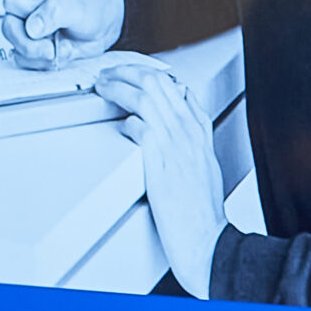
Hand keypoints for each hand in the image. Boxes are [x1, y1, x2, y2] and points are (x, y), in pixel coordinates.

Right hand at [0, 0, 124, 69]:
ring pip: (15, 44)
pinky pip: (25, 57)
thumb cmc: (96, 5)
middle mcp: (27, 1)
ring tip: (59, 49)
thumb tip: (32, 27)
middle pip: (9, 25)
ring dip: (38, 54)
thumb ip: (55, 12)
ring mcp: (28, 23)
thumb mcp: (79, 6)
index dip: (28, 14)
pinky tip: (59, 53)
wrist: (107, 24)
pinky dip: (42, 62)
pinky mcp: (32, 42)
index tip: (46, 20)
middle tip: (50, 48)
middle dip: (30, 42)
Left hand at [99, 62, 223, 297]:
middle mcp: (189, 133)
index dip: (152, 74)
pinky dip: (125, 121)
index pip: (178, 87)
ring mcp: (175, 145)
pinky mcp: (159, 162)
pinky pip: (138, 127)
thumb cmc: (203, 212)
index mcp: (201, 132)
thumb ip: (189, 145)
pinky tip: (117, 124)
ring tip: (103, 84)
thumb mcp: (204, 168)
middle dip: (129, 70)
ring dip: (118, 85)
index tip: (135, 74)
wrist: (208, 240)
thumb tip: (170, 134)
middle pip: (158, 82)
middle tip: (110, 72)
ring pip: (145, 96)